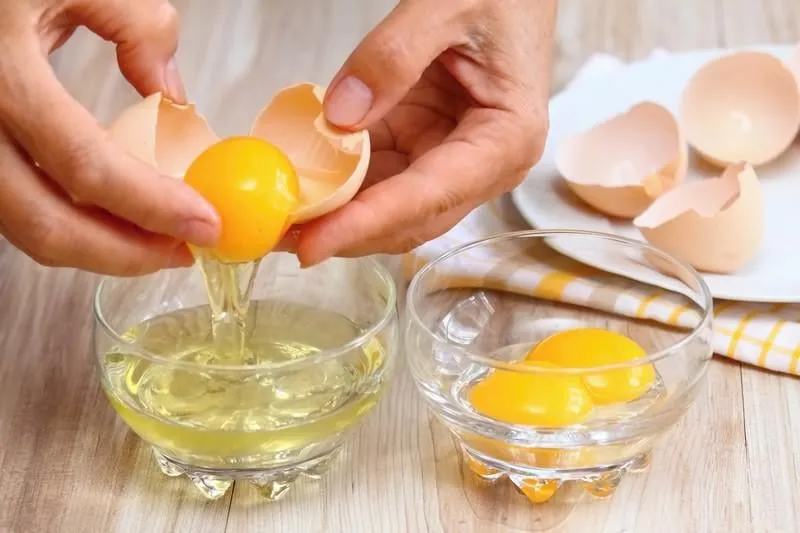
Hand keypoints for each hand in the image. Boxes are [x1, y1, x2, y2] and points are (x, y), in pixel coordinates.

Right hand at [0, 0, 219, 274]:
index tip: (204, 223)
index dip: (151, 206)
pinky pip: (15, 208)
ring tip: (157, 242)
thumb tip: (173, 93)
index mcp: (2, 75)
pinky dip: (68, 225)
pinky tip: (112, 218)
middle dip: (125, 254)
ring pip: (24, 228)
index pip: (85, 165)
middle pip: (45, 223)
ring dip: (97, 248)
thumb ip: (136, 24)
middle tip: (183, 252)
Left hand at [293, 0, 555, 265]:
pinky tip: (303, 185)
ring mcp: (453, 161)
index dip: (367, 223)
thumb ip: (394, 55)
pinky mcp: (426, 148)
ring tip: (280, 218)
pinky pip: (380, 177)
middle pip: (410, 219)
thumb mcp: (446, 5)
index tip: (313, 244)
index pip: (429, 196)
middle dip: (345, 232)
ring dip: (338, 216)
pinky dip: (341, 185)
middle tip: (278, 236)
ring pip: (390, 208)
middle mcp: (485, 166)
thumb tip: (339, 118)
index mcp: (506, 139)